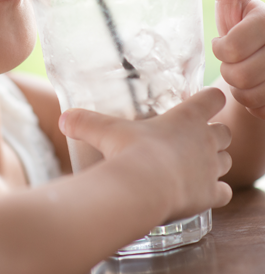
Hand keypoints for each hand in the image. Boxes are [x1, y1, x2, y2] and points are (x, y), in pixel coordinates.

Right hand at [59, 88, 231, 220]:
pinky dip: (216, 191)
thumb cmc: (129, 151)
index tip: (207, 99)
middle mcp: (205, 140)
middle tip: (195, 138)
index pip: (212, 98)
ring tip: (196, 165)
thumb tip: (64, 118)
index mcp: (186, 118)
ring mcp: (211, 168)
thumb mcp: (104, 130)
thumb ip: (84, 122)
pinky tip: (202, 192)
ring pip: (227, 161)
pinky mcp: (211, 194)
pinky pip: (225, 191)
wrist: (143, 186)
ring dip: (217, 162)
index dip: (211, 98)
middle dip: (215, 133)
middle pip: (225, 132)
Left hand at [212, 0, 264, 118]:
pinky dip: (257, 106)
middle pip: (237, 75)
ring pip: (250, 97)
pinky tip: (264, 91)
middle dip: (232, 71)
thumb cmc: (247, 30)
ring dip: (244, 90)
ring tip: (254, 75)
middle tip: (242, 61)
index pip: (228, 50)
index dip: (222, 50)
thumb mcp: (237, 2)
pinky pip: (262, 111)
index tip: (229, 43)